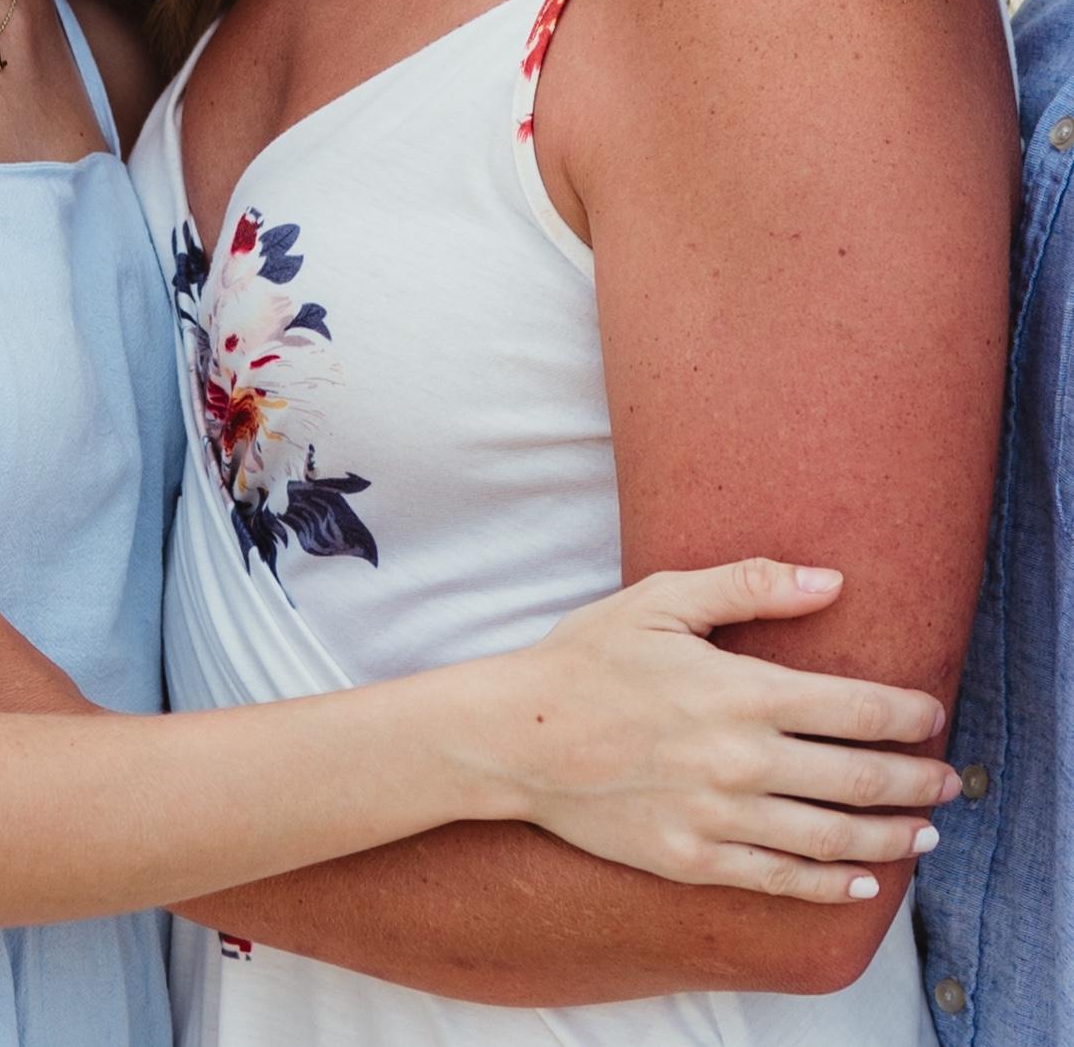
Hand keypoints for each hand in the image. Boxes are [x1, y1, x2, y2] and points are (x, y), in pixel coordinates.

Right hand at [481, 559, 958, 903]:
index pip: (857, 710)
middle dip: (917, 780)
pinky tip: (861, 877)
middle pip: (860, 780)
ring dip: (892, 836)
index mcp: (739, 692)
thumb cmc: (584, 659)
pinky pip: (784, 879)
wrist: (516, 735)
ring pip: (834, 837)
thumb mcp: (658, 600)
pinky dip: (834, 882)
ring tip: (924, 833)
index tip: (931, 713)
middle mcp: (741, 762)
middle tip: (946, 780)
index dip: (907, 714)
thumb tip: (830, 580)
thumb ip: (747, 585)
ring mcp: (720, 818)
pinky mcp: (696, 860)